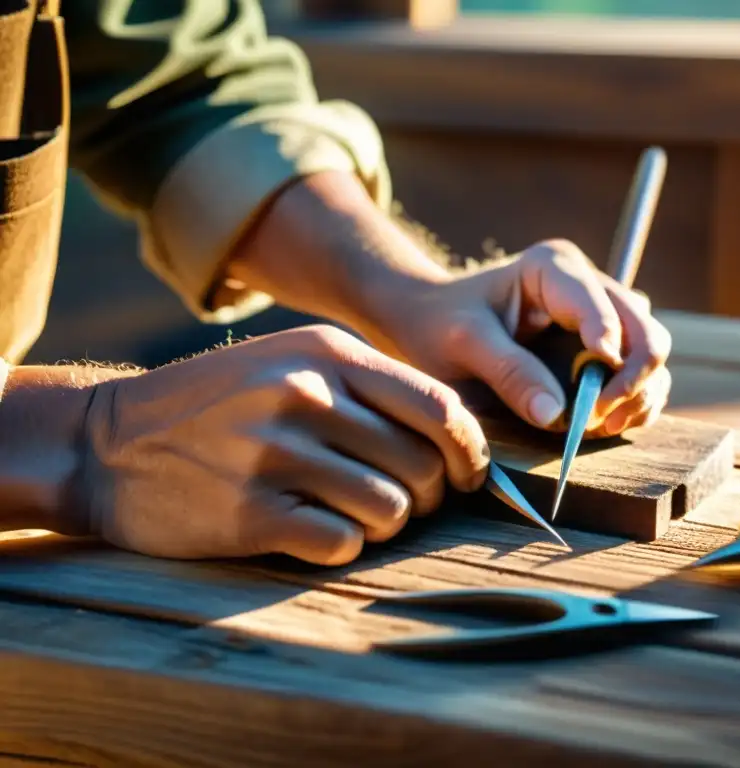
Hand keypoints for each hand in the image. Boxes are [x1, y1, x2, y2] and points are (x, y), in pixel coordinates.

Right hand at [77, 326, 488, 565]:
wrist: (105, 442)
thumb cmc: (219, 406)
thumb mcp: (292, 363)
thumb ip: (371, 388)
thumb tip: (460, 434)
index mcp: (329, 353)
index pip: (440, 406)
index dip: (469, 451)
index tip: (466, 477)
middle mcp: (307, 394)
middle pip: (424, 465)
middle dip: (429, 496)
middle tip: (402, 503)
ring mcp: (277, 453)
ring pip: (392, 509)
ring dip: (384, 524)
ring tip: (350, 515)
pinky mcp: (252, 512)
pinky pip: (344, 544)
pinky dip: (342, 547)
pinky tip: (312, 533)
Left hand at [225, 170, 670, 436]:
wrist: (429, 327)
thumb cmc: (439, 324)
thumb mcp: (464, 344)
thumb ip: (508, 372)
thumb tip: (556, 414)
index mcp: (555, 267)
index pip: (599, 305)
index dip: (608, 347)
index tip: (598, 394)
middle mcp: (589, 285)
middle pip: (643, 328)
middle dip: (632, 377)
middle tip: (600, 417)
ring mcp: (602, 317)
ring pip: (651, 353)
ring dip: (640, 393)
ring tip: (602, 426)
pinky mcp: (604, 349)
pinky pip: (642, 376)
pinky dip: (637, 402)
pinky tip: (607, 425)